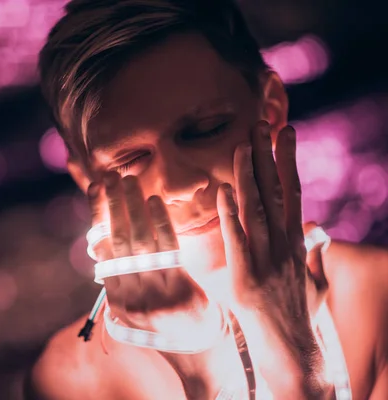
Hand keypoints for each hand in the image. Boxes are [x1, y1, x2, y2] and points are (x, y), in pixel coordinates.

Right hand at [87, 172, 211, 336]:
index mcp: (116, 298)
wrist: (199, 352)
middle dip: (113, 205)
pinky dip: (160, 224)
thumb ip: (122, 275)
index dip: (98, 215)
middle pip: (117, 241)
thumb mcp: (136, 303)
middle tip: (111, 176)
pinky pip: (167, 250)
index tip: (95, 188)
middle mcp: (129, 297)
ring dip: (133, 208)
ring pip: (139, 243)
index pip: (102, 248)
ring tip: (129, 181)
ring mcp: (153, 296)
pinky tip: (155, 201)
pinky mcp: (179, 293)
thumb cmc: (168, 321)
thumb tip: (103, 241)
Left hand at [217, 121, 328, 395]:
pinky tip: (223, 190)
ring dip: (249, 175)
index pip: (293, 191)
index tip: (285, 131)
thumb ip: (315, 254)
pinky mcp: (245, 277)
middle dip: (267, 156)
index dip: (288, 160)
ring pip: (257, 209)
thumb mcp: (314, 280)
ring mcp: (265, 260)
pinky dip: (230, 215)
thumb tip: (320, 233)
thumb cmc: (300, 314)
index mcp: (296, 242)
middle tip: (261, 123)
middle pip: (275, 191)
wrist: (292, 348)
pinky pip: (236, 240)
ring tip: (243, 144)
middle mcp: (282, 245)